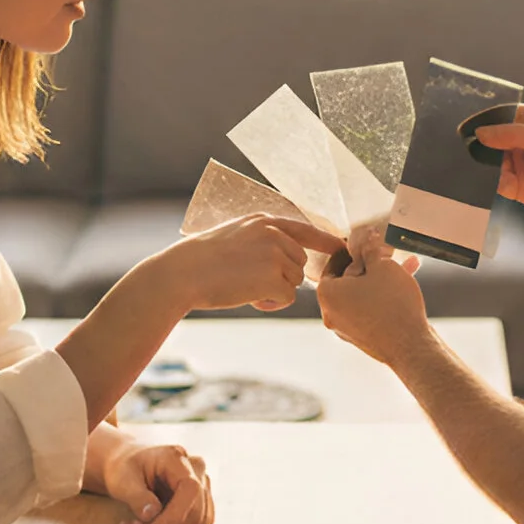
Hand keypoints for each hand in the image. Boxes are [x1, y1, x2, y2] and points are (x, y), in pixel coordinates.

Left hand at [92, 429, 214, 523]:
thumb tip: (152, 515)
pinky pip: (198, 521)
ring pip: (201, 518)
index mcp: (175, 457)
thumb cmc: (123, 469)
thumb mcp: (121, 481)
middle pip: (198, 507)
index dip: (175, 516)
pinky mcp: (201, 497)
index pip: (191, 488)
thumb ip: (137, 498)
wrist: (127, 465)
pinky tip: (154, 523)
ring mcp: (201, 482)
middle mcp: (195, 467)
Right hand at [166, 214, 342, 311]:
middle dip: (283, 276)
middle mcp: (273, 233)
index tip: (340, 247)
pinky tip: (249, 298)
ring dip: (275, 289)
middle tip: (252, 282)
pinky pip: (287, 296)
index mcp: (263, 221)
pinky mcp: (272, 277)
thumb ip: (260, 240)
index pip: (304, 229)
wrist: (183, 273)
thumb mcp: (234, 236)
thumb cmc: (201, 260)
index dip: (324, 240)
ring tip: (245, 287)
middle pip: (299, 262)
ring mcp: (274, 254)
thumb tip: (285, 257)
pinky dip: (271, 303)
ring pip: (294, 280)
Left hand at [317, 229, 432, 368]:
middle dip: (369, 265)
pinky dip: (382, 297)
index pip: (333, 263)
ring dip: (380, 280)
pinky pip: (369, 310)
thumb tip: (367, 238)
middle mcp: (330, 313)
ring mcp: (346, 328)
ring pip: (362, 295)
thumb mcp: (383, 266)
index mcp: (326, 294)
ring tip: (404, 265)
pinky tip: (405, 284)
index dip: (352, 249)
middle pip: (347, 280)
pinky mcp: (363, 337)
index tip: (366, 242)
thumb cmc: (392, 304)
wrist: (410, 346)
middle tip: (386, 253)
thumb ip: (371, 250)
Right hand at [464, 104, 523, 221]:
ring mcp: (520, 166)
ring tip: (474, 167)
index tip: (465, 126)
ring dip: (484, 167)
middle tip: (462, 148)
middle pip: (492, 142)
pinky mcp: (520, 189)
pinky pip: (499, 185)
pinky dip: (494, 185)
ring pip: (492, 165)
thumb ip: (513, 135)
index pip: (501, 116)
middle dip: (479, 146)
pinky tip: (496, 183)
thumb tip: (481, 133)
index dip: (484, 121)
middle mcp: (522, 143)